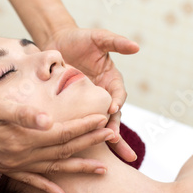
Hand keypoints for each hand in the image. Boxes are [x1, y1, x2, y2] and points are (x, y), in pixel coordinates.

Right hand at [0, 88, 113, 192]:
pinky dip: (48, 188)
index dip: (84, 127)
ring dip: (77, 166)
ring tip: (101, 169)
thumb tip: (47, 120)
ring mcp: (11, 164)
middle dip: (89, 144)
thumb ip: (20, 112)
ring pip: (53, 168)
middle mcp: (19, 155)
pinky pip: (31, 181)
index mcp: (20, 137)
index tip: (105, 120)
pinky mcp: (4, 166)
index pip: (61, 133)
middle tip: (114, 137)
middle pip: (62, 151)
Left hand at [42, 26, 138, 158]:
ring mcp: (87, 105)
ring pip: (97, 125)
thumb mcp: (98, 38)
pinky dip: (80, 135)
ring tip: (108, 155)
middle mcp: (102, 96)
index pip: (118, 94)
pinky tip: (77, 148)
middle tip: (116, 141)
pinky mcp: (72, 109)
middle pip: (112, 116)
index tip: (112, 108)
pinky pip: (78, 123)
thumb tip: (136, 46)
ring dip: (102, 139)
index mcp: (111, 81)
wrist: (56, 43)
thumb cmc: (80, 39)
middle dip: (115, 129)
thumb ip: (116, 42)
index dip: (117, 101)